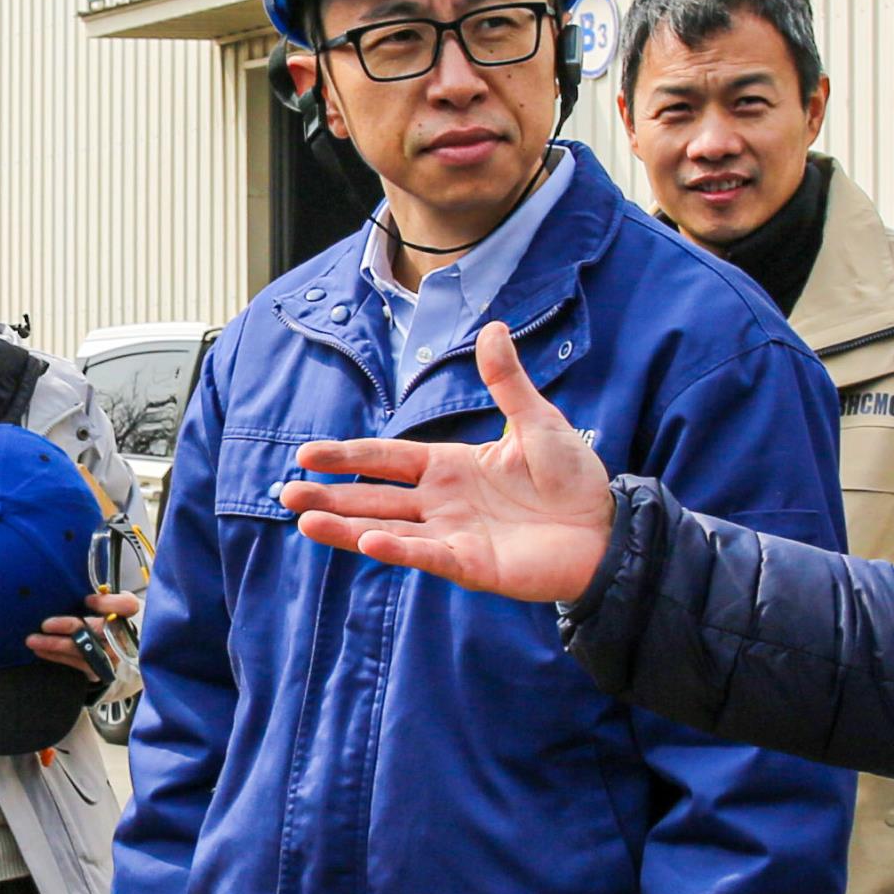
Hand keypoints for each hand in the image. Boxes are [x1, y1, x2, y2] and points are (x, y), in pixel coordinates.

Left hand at [28, 587, 142, 675]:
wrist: (117, 649)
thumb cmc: (106, 619)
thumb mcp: (105, 604)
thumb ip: (96, 595)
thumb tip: (68, 580)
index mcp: (126, 613)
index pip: (127, 606)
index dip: (109, 603)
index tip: (87, 600)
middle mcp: (123, 635)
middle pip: (97, 631)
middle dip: (69, 627)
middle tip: (45, 624)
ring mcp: (113, 655)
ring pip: (84, 651)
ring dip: (55, 645)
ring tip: (33, 640)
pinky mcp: (102, 669)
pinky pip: (78, 664)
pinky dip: (57, 656)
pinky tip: (41, 650)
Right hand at [278, 324, 612, 604]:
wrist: (606, 528)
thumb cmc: (573, 478)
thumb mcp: (537, 421)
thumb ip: (507, 382)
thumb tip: (493, 328)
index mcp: (450, 467)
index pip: (387, 458)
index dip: (349, 455)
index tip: (308, 453)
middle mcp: (442, 503)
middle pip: (375, 497)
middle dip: (331, 496)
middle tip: (288, 493)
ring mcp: (452, 536)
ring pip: (387, 529)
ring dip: (347, 527)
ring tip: (306, 521)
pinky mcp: (470, 566)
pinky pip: (426, 555)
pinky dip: (398, 549)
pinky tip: (367, 541)